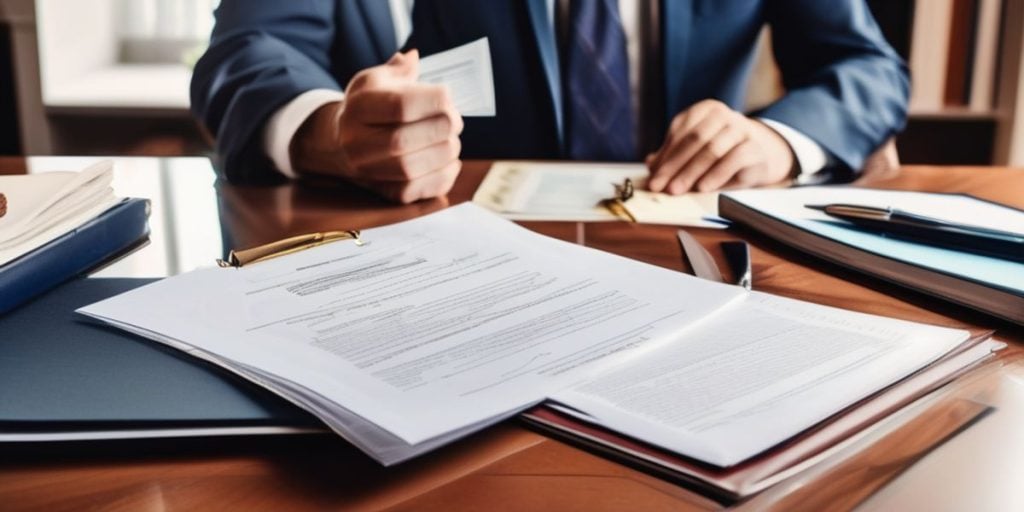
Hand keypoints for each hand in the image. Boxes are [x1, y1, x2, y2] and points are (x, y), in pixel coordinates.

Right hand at [290, 50, 463, 203]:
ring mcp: (367, 170)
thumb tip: (414, 58)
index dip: (434, 101)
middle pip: (406, 140)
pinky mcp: (382, 192)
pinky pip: (415, 192)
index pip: (401, 105)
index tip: (448, 97)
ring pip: (412, 168)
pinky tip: (449, 163)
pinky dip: (442, 177)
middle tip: (454, 121)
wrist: (340, 142)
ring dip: (445, 153)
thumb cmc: (370, 106)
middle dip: (442, 129)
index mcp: (359, 106)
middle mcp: (356, 141)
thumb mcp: (378, 80)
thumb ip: (400, 69)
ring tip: (451, 141)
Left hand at [646, 100, 794, 194]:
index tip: (652, 176)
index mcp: (705, 110)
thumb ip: (672, 155)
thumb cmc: (719, 152)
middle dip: (674, 166)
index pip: (680, 131)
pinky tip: (702, 188)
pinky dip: (716, 175)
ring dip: (690, 172)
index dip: (664, 155)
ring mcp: (742, 130)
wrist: (757, 154)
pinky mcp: (754, 148)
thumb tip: (650, 165)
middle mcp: (724, 115)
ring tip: (676, 190)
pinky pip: (733, 160)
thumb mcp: (695, 150)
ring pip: (712, 150)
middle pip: (694, 140)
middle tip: (659, 187)